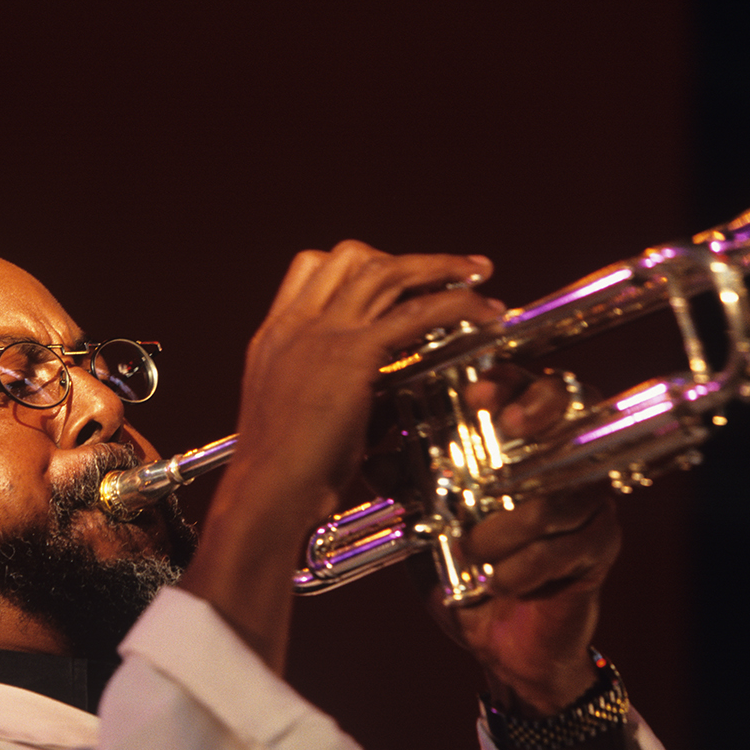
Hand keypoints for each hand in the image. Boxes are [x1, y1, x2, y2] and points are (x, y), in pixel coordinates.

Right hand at [180, 241, 503, 671]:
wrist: (265, 492)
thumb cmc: (279, 475)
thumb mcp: (295, 417)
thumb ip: (329, 391)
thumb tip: (375, 396)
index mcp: (275, 336)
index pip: (311, 268)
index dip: (357, 265)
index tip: (392, 276)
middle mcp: (295, 325)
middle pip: (352, 257)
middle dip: (405, 258)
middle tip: (448, 269)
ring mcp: (321, 334)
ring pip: (386, 271)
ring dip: (439, 266)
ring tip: (477, 274)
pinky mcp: (352, 354)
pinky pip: (416, 312)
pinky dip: (458, 303)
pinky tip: (483, 312)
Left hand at [426, 368, 620, 715]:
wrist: (496, 635)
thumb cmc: (464, 565)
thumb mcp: (426, 518)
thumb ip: (407, 483)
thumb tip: (376, 457)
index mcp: (521, 442)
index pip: (526, 386)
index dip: (507, 383)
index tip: (477, 396)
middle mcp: (563, 460)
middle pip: (571, 410)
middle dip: (535, 414)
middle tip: (505, 429)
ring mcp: (588, 500)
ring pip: (555, 493)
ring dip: (505, 527)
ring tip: (474, 550)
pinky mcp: (599, 545)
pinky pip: (565, 545)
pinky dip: (522, 567)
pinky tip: (500, 580)